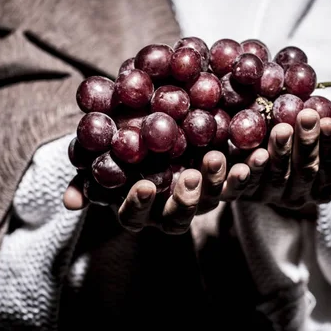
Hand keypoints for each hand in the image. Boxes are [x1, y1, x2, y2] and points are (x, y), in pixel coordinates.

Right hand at [63, 147, 269, 233]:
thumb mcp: (103, 152)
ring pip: (215, 199)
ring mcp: (201, 195)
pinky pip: (242, 178)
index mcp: (140, 205)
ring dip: (225, 183)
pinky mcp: (227, 177)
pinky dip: (253, 167)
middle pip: (180, 215)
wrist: (158, 115)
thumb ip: (88, 174)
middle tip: (191, 175)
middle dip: (186, 198)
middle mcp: (171, 206)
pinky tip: (260, 150)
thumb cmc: (122, 137)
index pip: (135, 215)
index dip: (139, 204)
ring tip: (235, 163)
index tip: (143, 185)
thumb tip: (70, 202)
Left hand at [245, 108, 330, 216]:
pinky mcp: (239, 195)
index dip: (329, 145)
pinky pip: (241, 189)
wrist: (252, 145)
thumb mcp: (318, 135)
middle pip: (305, 170)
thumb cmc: (295, 137)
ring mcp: (268, 197)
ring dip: (280, 153)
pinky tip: (248, 158)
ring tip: (281, 130)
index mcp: (320, 187)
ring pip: (277, 176)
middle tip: (306, 117)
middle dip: (307, 143)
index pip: (329, 166)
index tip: (328, 122)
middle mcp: (296, 197)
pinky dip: (243, 176)